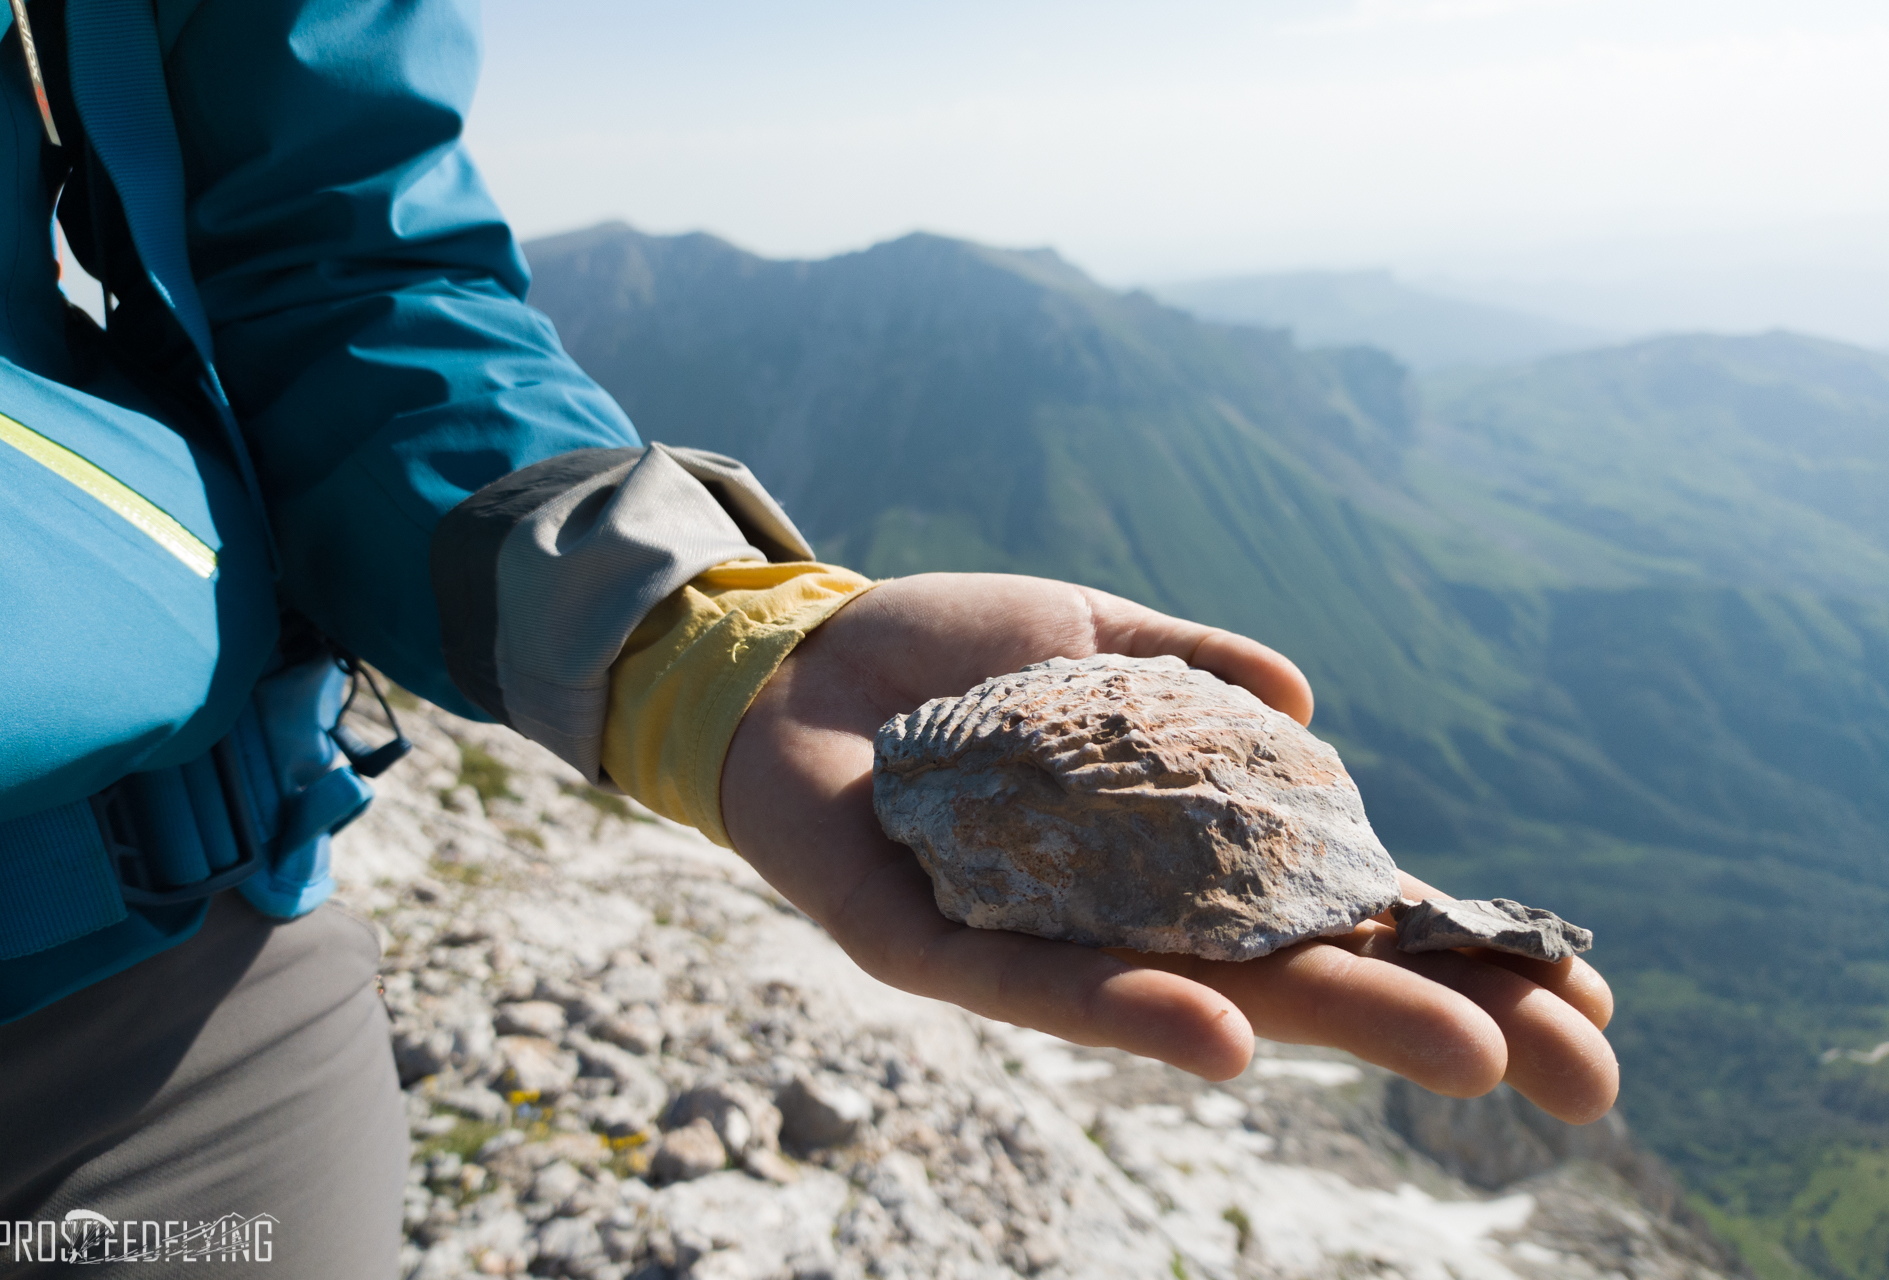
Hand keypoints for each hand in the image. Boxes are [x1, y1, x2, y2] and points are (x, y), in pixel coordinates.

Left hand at [720, 573, 1617, 1122]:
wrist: (793, 660)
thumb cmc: (944, 660)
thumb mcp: (1088, 633)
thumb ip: (1190, 664)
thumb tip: (1312, 711)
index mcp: (1171, 853)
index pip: (1336, 915)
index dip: (1454, 948)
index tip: (1586, 987)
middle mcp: (1122, 916)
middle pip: (1297, 982)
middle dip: (1440, 1021)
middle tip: (1586, 1076)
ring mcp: (1034, 938)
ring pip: (1195, 1004)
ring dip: (1325, 1026)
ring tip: (1459, 1055)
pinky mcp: (930, 943)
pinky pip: (1033, 987)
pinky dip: (1126, 1013)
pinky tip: (1222, 1039)